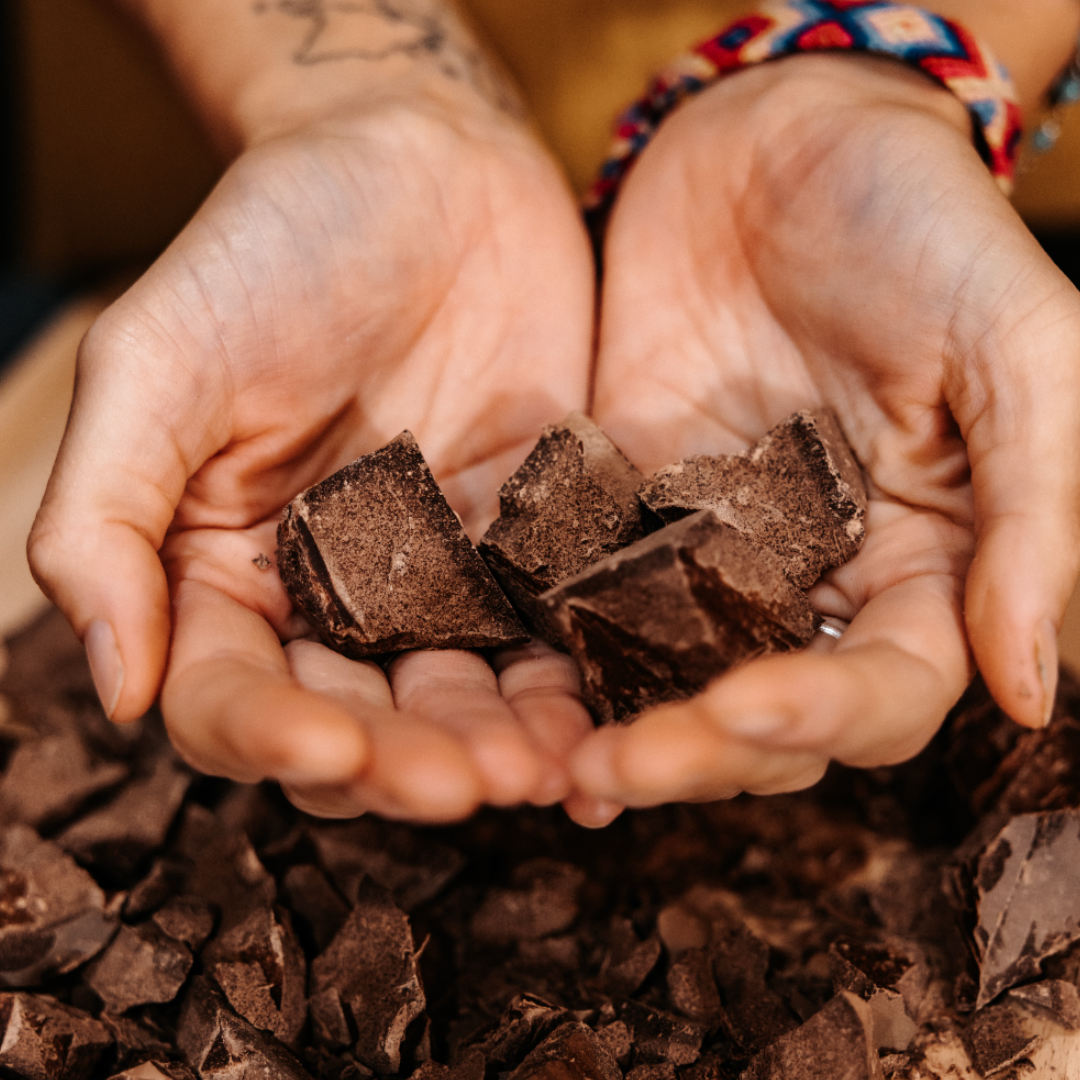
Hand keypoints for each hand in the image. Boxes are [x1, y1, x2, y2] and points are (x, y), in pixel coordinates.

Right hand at [29, 90, 598, 820]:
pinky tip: (604, 729)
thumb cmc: (272, 244)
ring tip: (551, 769)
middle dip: (409, 764)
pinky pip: (550, 635)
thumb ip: (106, 516)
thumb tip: (111, 687)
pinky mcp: (530, 545)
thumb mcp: (158, 361)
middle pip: (359, 723)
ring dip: (500, 746)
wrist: (422, 163)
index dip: (272, 738)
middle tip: (469, 785)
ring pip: (462, 699)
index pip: (231, 697)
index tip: (332, 747)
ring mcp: (437, 578)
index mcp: (223, 571)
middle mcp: (328, 597)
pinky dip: (574, 690)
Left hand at [571, 54, 1079, 807]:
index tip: (747, 710)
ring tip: (551, 766)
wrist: (783, 141)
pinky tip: (514, 697)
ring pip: (666, 677)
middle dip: (697, 749)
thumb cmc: (923, 227)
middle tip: (617, 771)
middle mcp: (812, 580)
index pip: (883, 688)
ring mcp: (707, 552)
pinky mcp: (619, 510)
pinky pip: (586, 598)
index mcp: (922, 564)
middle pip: (762, 714)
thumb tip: (1031, 688)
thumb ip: (1034, 514)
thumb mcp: (1015, 349)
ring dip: (614, 728)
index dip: (821, 717)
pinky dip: (556, 653)